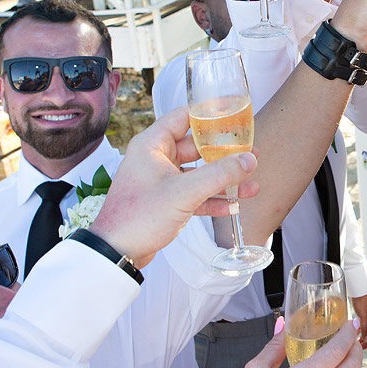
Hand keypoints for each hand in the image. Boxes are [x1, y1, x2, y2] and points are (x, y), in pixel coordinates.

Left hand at [89, 107, 258, 266]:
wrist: (116, 252)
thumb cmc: (138, 217)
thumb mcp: (183, 192)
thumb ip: (219, 175)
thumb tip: (248, 160)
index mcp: (152, 145)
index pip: (184, 117)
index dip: (210, 115)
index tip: (234, 115)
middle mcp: (156, 158)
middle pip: (196, 147)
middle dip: (224, 152)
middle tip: (249, 151)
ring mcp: (161, 180)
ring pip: (199, 173)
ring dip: (223, 178)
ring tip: (250, 178)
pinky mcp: (166, 201)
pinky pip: (195, 194)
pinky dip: (213, 198)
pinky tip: (234, 204)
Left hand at [350, 292, 366, 349]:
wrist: (359, 287)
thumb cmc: (363, 299)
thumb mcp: (364, 315)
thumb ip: (366, 328)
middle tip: (361, 348)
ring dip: (365, 337)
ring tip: (358, 343)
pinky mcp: (366, 314)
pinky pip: (365, 325)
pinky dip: (361, 331)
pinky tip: (355, 334)